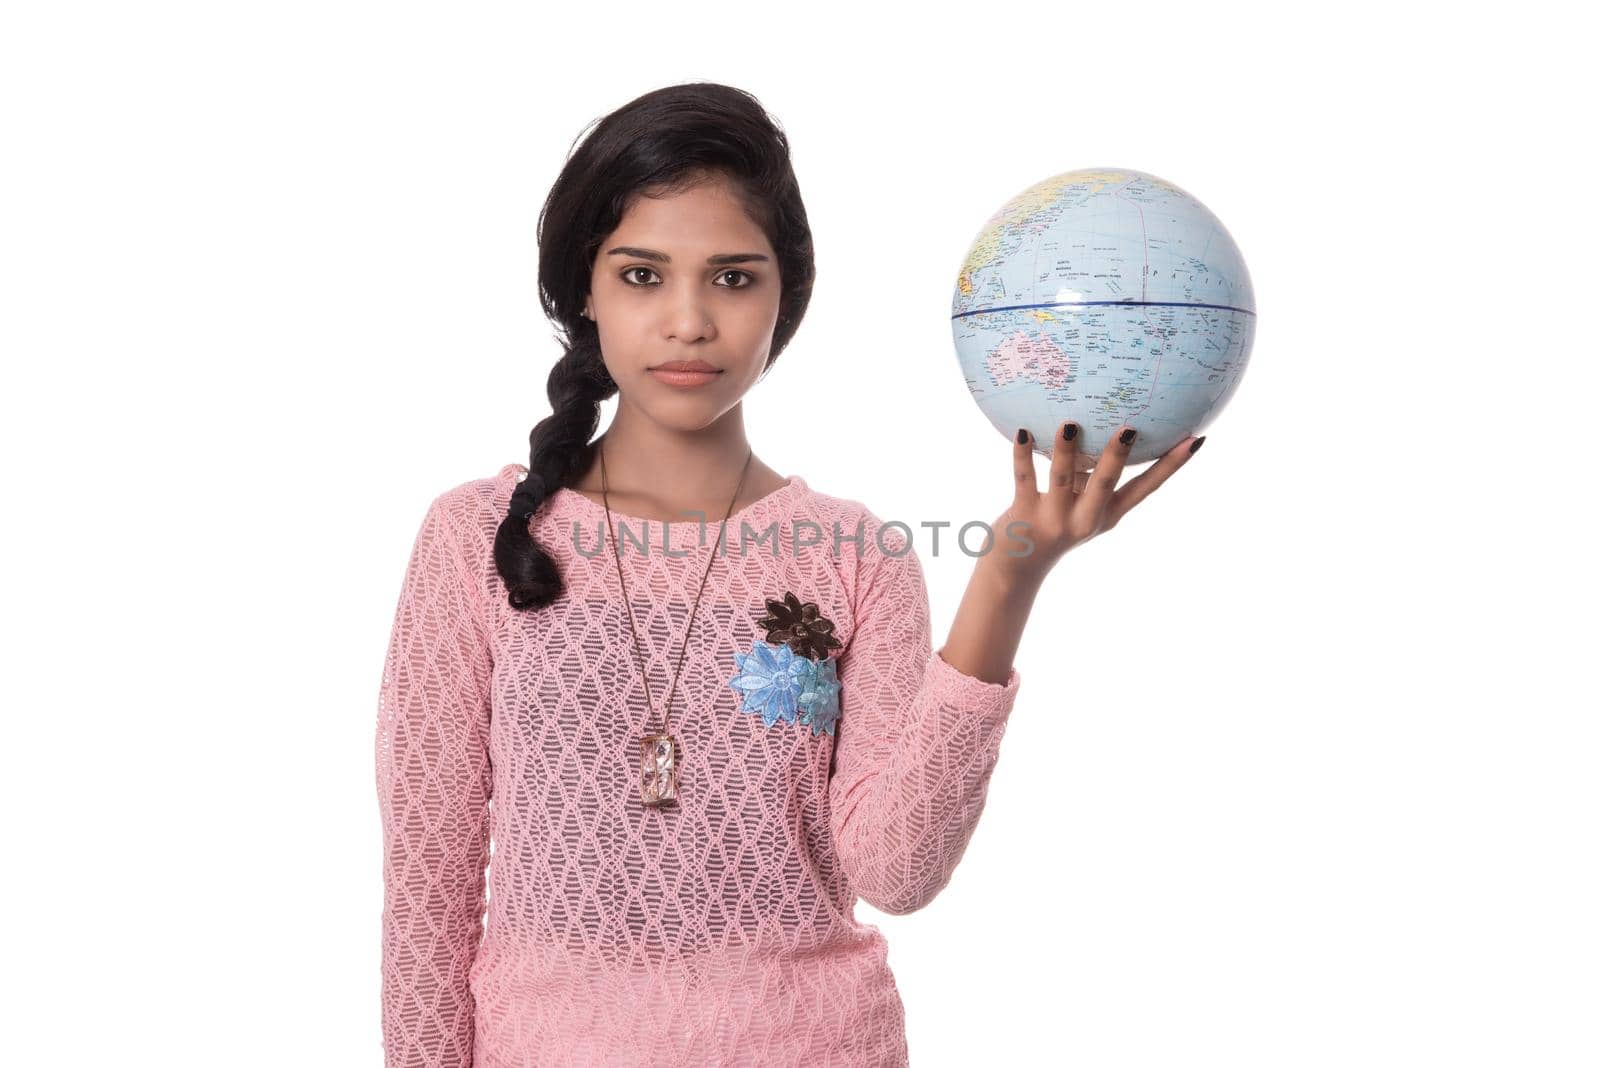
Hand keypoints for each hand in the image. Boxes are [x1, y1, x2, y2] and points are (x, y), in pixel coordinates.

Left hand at [985, 421, 1205, 585]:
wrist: (1018, 567)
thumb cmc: (1053, 524)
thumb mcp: (1082, 505)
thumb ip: (1091, 474)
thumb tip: (1100, 423)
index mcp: (1107, 513)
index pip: (1146, 487)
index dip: (1170, 466)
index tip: (1194, 440)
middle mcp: (1085, 517)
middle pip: (1105, 484)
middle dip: (1117, 457)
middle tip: (1129, 428)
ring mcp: (1055, 518)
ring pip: (1062, 479)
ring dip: (1065, 452)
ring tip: (1068, 424)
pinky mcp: (1024, 514)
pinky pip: (1023, 479)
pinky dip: (1023, 456)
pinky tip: (1023, 432)